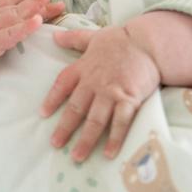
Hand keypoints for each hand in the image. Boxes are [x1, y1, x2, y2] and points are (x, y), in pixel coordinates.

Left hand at [39, 26, 159, 162]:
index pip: (62, 85)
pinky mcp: (129, 99)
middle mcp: (94, 82)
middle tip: (55, 144)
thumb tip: (55, 35)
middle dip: (64, 128)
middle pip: (76, 108)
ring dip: (86, 140)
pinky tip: (109, 154)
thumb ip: (74, 38)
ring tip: (77, 156)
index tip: (42, 114)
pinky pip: (120, 123)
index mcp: (83, 67)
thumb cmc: (122, 39)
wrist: (149, 42)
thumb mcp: (94, 36)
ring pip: (95, 120)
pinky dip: (114, 139)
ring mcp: (111, 93)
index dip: (52, 99)